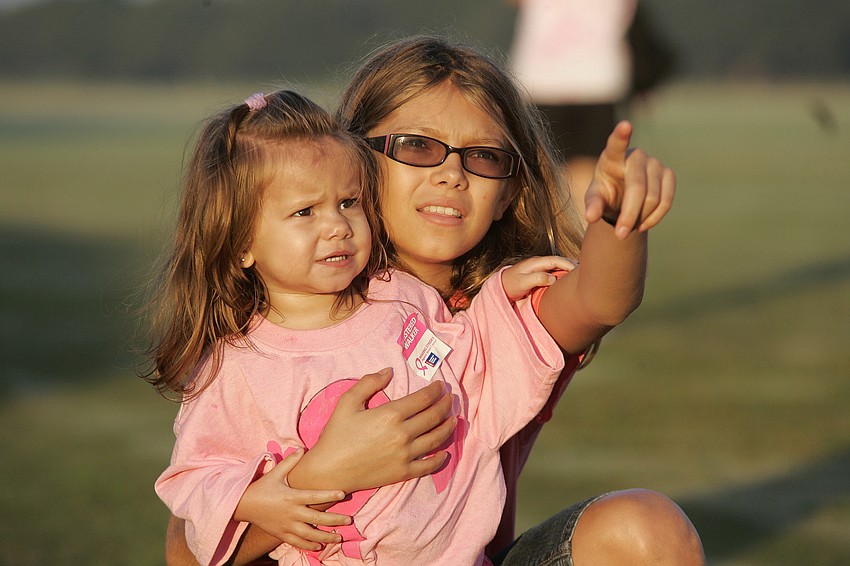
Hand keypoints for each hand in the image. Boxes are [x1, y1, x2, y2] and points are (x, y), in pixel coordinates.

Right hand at [234, 448, 351, 551]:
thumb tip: (301, 448)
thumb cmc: (262, 487)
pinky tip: (320, 546)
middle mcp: (291, 512)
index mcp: (292, 496)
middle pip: (317, 518)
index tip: (343, 494)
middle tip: (349, 520)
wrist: (243, 505)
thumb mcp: (276, 473)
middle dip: (334, 520)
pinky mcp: (281, 534)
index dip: (329, 495)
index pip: (314, 496)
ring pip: (309, 534)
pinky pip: (297, 542)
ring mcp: (286, 525)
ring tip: (339, 537)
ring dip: (325, 537)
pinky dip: (309, 545)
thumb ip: (290, 462)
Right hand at [289, 368, 456, 493]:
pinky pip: (429, 465)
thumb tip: (389, 371)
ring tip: (453, 419)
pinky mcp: (403, 473)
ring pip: (436, 438)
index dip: (435, 390)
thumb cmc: (336, 434)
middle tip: (450, 398)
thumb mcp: (347, 402)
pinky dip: (440, 458)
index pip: (423, 398)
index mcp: (390, 414)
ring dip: (448, 426)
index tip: (441, 385)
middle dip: (445, 404)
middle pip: (433, 416)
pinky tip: (445, 452)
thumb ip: (369, 383)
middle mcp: (402, 434)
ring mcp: (405, 455)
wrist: (329, 470)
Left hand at [501, 256, 578, 301]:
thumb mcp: (522, 283)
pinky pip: (553, 270)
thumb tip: (552, 278)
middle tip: (584, 272)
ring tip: (578, 274)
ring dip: (567, 268)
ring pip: (557, 265)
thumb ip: (537, 279)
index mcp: (535, 262)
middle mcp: (538, 262)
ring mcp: (538, 267)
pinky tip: (567, 278)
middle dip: (571, 264)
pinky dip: (562, 272)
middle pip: (559, 260)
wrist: (500, 287)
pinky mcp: (537, 273)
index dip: (568, 264)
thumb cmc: (509, 285)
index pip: (556, 260)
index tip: (578, 271)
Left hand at [585, 121, 675, 238]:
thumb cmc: (605, 194)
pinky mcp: (669, 174)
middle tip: (619, 235)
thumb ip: (592, 205)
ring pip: (653, 198)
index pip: (616, 144)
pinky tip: (642, 224)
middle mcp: (636, 155)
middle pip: (638, 188)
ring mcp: (655, 163)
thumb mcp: (595, 199)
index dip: (621, 135)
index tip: (625, 125)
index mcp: (612, 156)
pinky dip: (654, 218)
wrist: (623, 197)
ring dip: (640, 218)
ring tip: (627, 227)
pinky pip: (666, 201)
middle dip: (629, 214)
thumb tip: (590, 217)